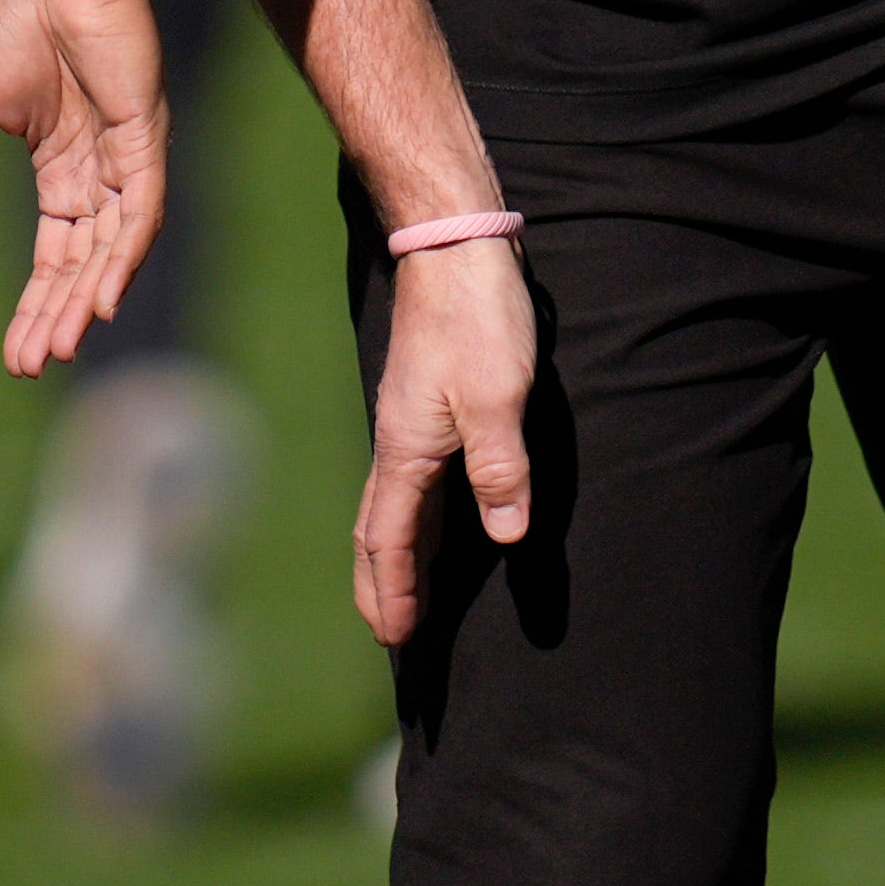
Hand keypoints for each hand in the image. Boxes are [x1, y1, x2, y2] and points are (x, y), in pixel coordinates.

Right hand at [0, 0, 165, 375]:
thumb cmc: (17, 24)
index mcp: (59, 169)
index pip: (51, 254)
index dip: (34, 303)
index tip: (14, 356)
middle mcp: (99, 174)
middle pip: (80, 264)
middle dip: (55, 315)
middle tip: (32, 365)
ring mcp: (126, 159)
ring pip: (112, 249)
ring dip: (86, 299)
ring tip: (62, 347)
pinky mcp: (146, 138)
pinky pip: (141, 211)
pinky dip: (125, 256)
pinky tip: (103, 298)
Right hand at [355, 236, 536, 643]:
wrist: (456, 245)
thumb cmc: (476, 317)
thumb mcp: (498, 396)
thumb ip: (500, 467)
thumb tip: (505, 536)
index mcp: (408, 450)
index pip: (390, 539)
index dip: (395, 590)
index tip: (398, 639)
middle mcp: (400, 443)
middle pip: (380, 531)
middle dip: (383, 584)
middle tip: (392, 633)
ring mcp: (412, 422)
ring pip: (394, 505)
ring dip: (399, 553)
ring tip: (408, 592)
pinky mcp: (430, 403)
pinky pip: (414, 479)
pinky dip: (416, 516)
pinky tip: (433, 519)